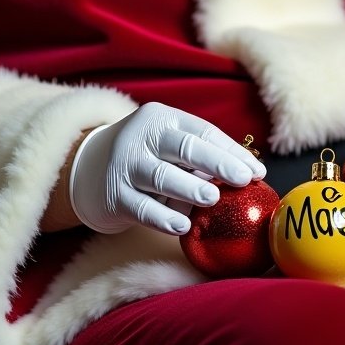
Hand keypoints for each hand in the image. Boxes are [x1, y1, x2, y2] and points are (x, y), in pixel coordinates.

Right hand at [68, 102, 266, 235]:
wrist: (88, 168)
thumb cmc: (146, 157)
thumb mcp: (166, 145)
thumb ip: (198, 155)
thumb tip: (247, 174)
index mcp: (162, 118)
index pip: (202, 131)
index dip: (231, 150)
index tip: (257, 171)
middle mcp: (142, 136)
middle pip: (184, 147)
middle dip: (217, 163)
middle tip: (243, 179)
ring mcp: (125, 164)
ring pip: (161, 176)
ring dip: (190, 188)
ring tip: (213, 198)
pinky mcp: (114, 194)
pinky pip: (142, 207)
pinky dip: (163, 217)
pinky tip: (182, 227)